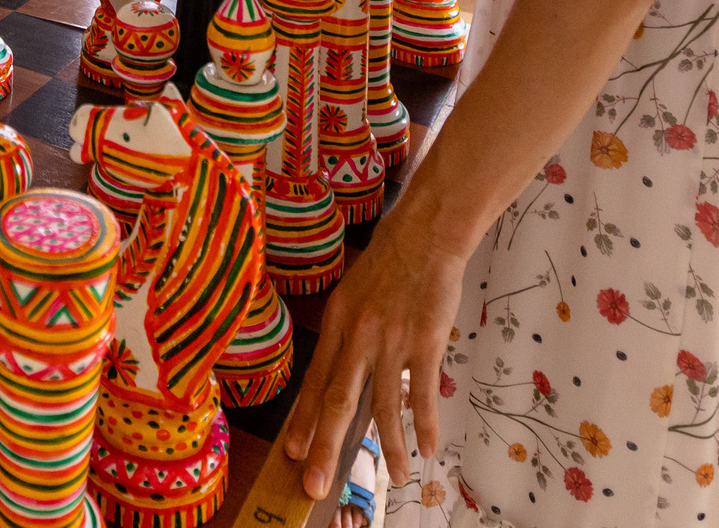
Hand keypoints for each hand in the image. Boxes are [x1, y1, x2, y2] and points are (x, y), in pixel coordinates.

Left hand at [280, 174, 467, 496]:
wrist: (426, 233)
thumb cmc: (391, 263)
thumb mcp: (354, 294)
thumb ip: (350, 336)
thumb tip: (344, 375)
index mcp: (337, 324)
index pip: (314, 382)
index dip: (301, 420)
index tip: (290, 453)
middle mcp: (357, 336)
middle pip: (336, 401)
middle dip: (322, 447)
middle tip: (313, 485)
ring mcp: (390, 341)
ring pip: (382, 406)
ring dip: (389, 447)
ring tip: (395, 479)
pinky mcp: (424, 342)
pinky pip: (421, 392)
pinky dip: (424, 423)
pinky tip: (428, 448)